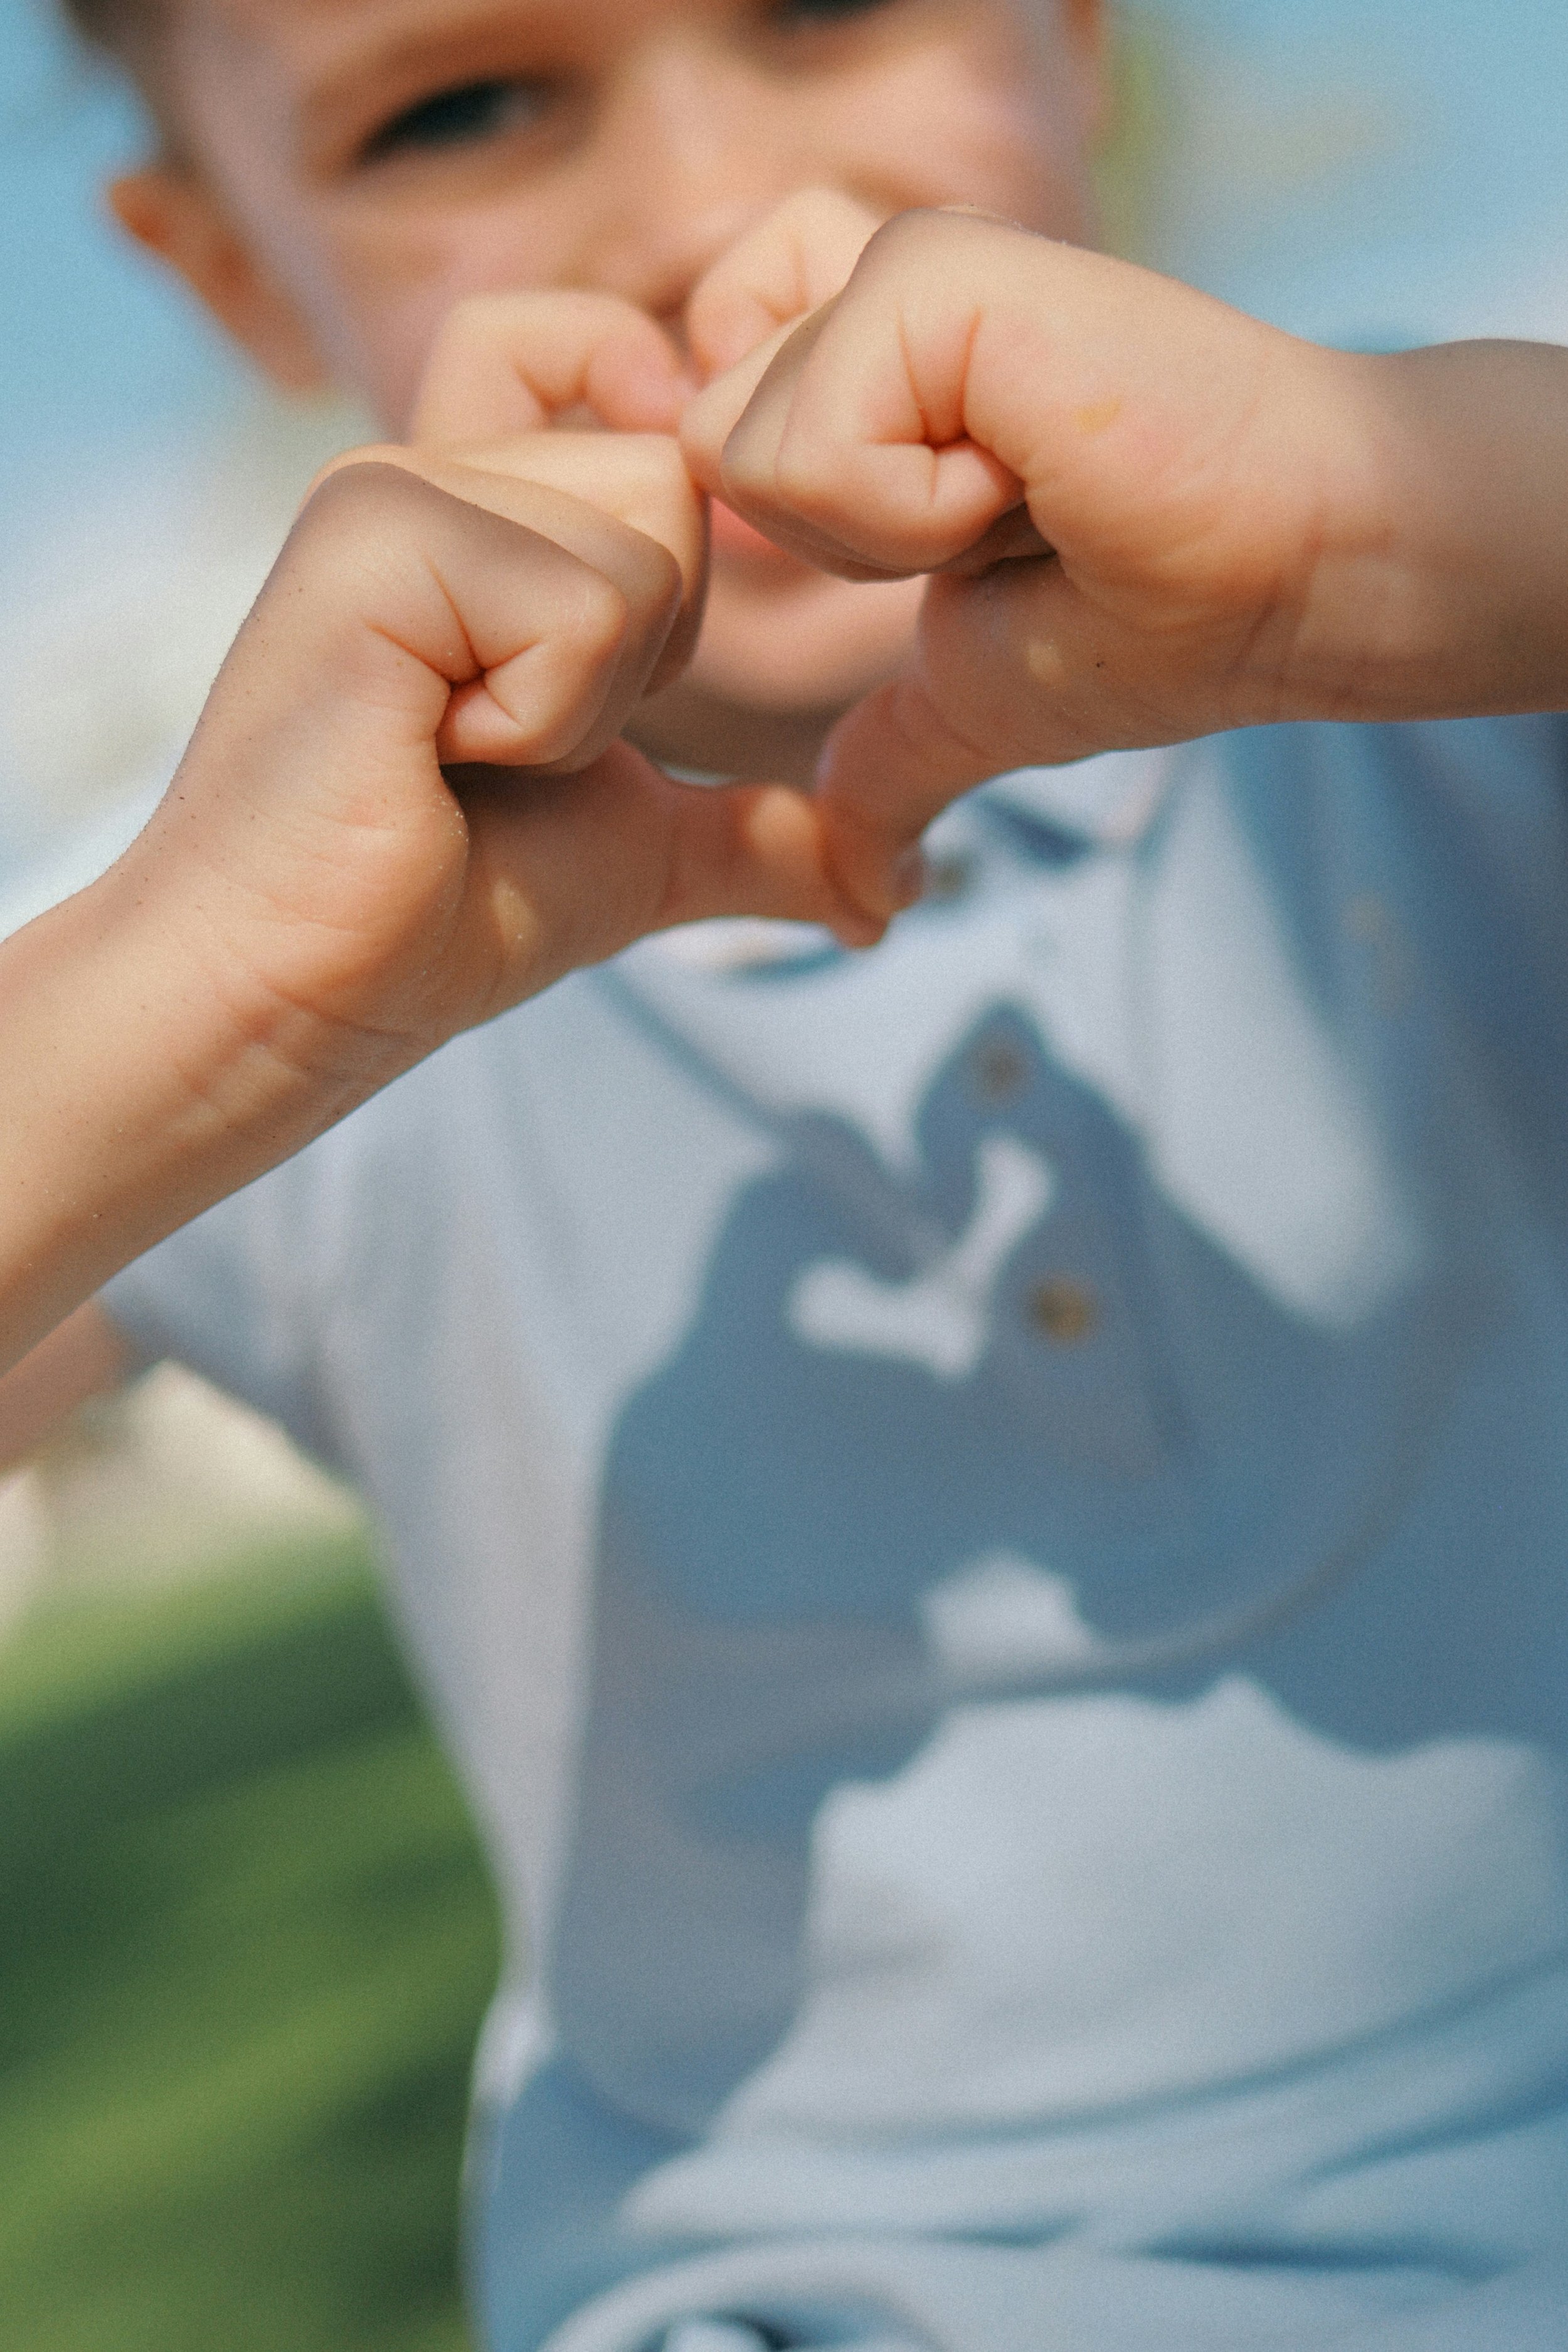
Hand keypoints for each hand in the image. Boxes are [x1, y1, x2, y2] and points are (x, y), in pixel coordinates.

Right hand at [0, 446, 875, 1368]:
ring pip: (651, 538)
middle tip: (507, 742)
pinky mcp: (369, 539)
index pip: (636, 371)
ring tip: (464, 752)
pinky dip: (545, 718)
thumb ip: (758, 828)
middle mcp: (429, 466)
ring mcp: (390, 488)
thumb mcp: (639, 849)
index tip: (620, 645)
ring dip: (590, 700)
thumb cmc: (435, 914)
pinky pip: (585, 601)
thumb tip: (890, 891)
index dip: (684, 489)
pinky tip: (432, 755)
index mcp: (480, 507)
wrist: (297, 996)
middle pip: (684, 482)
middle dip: (644, 658)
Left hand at [678, 208, 1389, 914]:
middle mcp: (874, 285)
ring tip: (1021, 494)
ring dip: (882, 530)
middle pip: (704, 450)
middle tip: (995, 523)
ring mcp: (902, 264)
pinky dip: (911, 515)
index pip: (702, 437)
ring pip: (736, 445)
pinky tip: (1030, 477)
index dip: (797, 532)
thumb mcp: (977, 702)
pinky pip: (807, 446)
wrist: (1299, 576)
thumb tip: (858, 903)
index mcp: (875, 357)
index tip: (961, 539)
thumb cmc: (1170, 620)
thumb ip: (885, 765)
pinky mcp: (933, 266)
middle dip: (838, 542)